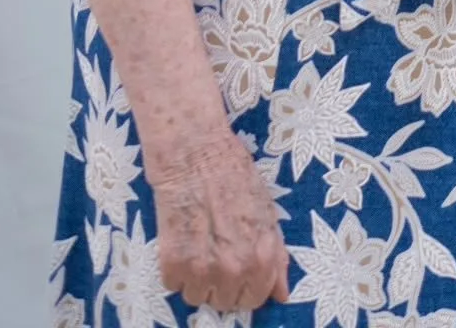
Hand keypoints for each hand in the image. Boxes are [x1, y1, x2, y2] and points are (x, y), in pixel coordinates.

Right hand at [151, 133, 290, 313]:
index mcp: (262, 257)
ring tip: (199, 244)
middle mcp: (234, 269)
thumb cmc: (234, 175)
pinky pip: (174, 285)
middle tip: (216, 251)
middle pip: (225, 302)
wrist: (195, 153)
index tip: (239, 268)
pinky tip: (182, 241)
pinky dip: (175, 269)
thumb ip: (276, 256)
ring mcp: (202, 270)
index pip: (255, 299)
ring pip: (198, 297)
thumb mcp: (266, 212)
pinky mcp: (172, 264)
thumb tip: (282, 294)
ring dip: (197, 278)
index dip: (247, 284)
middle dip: (222, 282)